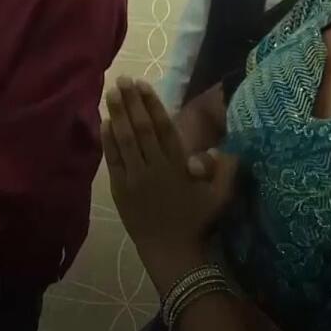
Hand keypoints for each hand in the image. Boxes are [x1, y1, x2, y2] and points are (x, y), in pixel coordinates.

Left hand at [101, 78, 238, 273]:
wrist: (170, 250)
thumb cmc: (197, 222)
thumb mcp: (221, 196)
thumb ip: (226, 169)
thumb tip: (225, 147)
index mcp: (178, 165)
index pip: (163, 127)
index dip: (152, 104)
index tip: (143, 85)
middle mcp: (155, 167)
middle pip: (141, 128)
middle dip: (131, 102)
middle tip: (122, 80)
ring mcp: (135, 177)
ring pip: (125, 139)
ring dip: (117, 114)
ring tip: (110, 93)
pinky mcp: (120, 189)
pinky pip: (113, 160)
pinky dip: (108, 140)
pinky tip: (104, 123)